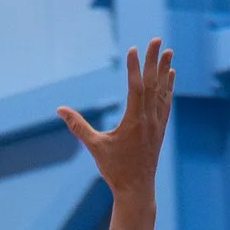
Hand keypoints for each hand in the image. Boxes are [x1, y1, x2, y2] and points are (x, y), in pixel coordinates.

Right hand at [59, 39, 171, 198]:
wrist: (136, 190)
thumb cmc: (115, 170)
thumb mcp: (95, 147)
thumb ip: (78, 126)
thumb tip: (60, 109)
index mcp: (134, 122)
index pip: (136, 89)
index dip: (134, 68)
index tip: (133, 49)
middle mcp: (149, 120)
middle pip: (152, 84)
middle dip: (153, 60)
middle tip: (156, 39)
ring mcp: (157, 124)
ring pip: (162, 92)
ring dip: (164, 70)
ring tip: (168, 51)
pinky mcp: (160, 129)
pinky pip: (166, 103)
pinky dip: (168, 88)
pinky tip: (170, 76)